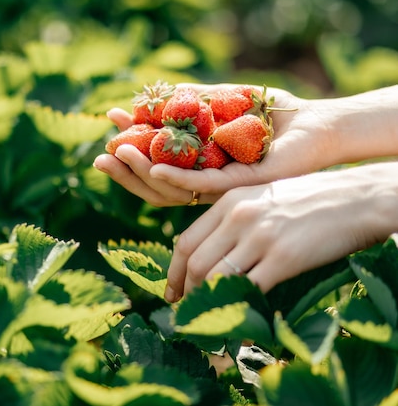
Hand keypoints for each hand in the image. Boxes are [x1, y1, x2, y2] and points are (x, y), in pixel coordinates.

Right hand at [93, 83, 337, 205]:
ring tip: (120, 153)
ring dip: (141, 174)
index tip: (109, 127)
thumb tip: (154, 95)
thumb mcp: (222, 99)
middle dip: (124, 170)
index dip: (129, 150)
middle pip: (154, 185)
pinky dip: (174, 179)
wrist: (314, 123)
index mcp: (196, 165)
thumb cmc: (270, 112)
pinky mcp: (236, 187)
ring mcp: (218, 188)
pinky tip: (152, 168)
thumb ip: (190, 101)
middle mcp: (203, 181)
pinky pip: (200, 187)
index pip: (153, 165)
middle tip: (100, 155)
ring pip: (170, 191)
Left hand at [163, 162, 397, 301]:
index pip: (186, 242)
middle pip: (196, 264)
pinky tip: (245, 330)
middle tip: (188, 311)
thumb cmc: (308, 200)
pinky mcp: (284, 257)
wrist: (356, 198)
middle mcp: (238, 217)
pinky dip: (242, 314)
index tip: (173, 292)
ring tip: (212, 319)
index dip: (174, 272)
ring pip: (216, 278)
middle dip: (187, 293)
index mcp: (229, 202)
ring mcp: (260, 236)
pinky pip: (250, 292)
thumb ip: (232, 219)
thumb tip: (209, 253)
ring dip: (209, 304)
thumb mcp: (260, 197)